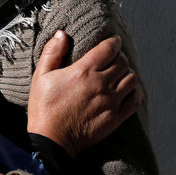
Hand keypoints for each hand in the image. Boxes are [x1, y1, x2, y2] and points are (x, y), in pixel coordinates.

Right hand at [28, 31, 140, 157]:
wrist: (52, 140)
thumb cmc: (44, 107)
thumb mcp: (40, 76)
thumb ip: (52, 53)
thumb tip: (61, 34)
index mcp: (83, 71)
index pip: (108, 49)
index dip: (113, 42)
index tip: (112, 41)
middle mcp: (100, 84)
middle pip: (122, 62)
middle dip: (119, 56)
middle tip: (113, 57)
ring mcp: (110, 101)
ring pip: (131, 79)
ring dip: (127, 72)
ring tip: (119, 73)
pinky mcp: (116, 117)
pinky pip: (135, 100)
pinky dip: (135, 92)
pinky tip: (127, 90)